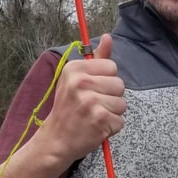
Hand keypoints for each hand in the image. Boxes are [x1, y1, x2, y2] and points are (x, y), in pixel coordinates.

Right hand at [44, 34, 125, 166]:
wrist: (55, 140)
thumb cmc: (68, 109)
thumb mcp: (76, 80)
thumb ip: (96, 59)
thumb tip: (108, 37)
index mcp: (74, 68)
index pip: (111, 67)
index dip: (106, 81)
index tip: (91, 90)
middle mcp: (81, 82)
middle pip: (120, 85)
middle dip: (111, 98)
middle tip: (92, 107)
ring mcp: (90, 101)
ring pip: (122, 104)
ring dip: (112, 114)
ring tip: (94, 117)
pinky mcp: (99, 119)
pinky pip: (120, 121)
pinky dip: (111, 128)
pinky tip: (96, 128)